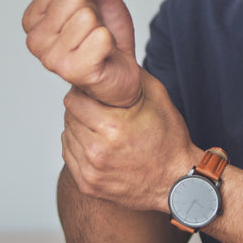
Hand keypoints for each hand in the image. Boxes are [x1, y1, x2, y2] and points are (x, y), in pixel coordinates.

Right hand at [22, 0, 141, 107]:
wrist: (121, 67)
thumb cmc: (105, 30)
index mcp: (32, 18)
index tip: (83, 10)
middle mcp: (35, 39)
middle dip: (93, 10)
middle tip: (93, 30)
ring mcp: (51, 58)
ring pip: (87, 17)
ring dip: (100, 27)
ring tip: (96, 43)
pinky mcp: (72, 71)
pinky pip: (101, 37)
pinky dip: (108, 43)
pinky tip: (102, 55)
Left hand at [60, 71, 200, 211]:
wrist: (176, 182)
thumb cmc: (169, 140)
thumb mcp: (158, 98)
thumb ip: (131, 76)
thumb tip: (112, 57)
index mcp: (113, 127)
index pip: (73, 100)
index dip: (83, 93)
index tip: (94, 94)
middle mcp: (98, 151)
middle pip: (68, 117)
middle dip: (81, 109)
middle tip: (99, 110)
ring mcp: (91, 171)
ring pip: (67, 135)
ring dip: (79, 128)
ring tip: (100, 128)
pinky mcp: (88, 185)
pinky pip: (68, 155)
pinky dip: (78, 147)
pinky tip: (97, 144)